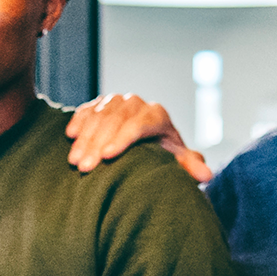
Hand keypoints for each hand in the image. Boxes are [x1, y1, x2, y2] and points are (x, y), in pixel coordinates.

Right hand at [66, 93, 213, 182]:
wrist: (146, 142)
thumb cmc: (161, 156)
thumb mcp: (175, 161)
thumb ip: (188, 166)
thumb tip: (206, 173)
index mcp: (157, 115)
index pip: (139, 123)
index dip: (122, 139)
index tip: (107, 157)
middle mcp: (137, 103)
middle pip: (115, 120)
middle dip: (97, 144)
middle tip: (84, 167)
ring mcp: (117, 101)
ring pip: (99, 114)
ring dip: (85, 138)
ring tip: (74, 161)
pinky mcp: (100, 103)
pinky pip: (87, 108)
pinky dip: (78, 120)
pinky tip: (70, 136)